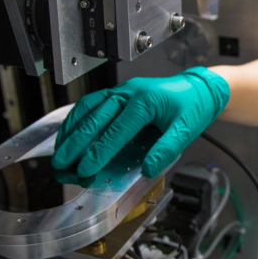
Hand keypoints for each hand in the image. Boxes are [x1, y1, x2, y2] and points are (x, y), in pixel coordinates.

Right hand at [51, 67, 228, 181]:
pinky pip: (92, 104)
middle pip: (95, 118)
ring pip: (88, 108)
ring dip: (71, 130)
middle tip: (62, 163)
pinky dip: (77, 119)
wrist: (198, 89)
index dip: (99, 151)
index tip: (86, 169)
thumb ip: (167, 149)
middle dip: (76, 143)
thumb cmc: (192, 106)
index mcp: (144, 100)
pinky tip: (69, 133)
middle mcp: (128, 93)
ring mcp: (121, 92)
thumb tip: (148, 168)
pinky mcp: (118, 95)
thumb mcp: (186, 129)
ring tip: (59, 151)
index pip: (116, 130)